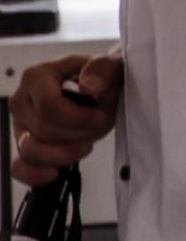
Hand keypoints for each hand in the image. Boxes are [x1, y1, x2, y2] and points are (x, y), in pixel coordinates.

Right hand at [11, 54, 121, 188]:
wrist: (103, 88)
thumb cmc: (104, 77)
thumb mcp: (112, 66)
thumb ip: (103, 70)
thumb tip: (90, 85)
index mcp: (36, 77)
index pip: (49, 106)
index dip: (79, 118)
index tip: (101, 116)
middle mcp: (22, 100)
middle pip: (44, 130)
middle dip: (79, 133)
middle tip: (99, 125)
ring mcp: (21, 125)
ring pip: (31, 151)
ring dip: (65, 153)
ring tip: (86, 143)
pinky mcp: (26, 145)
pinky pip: (20, 167)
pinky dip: (34, 174)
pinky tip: (54, 173)